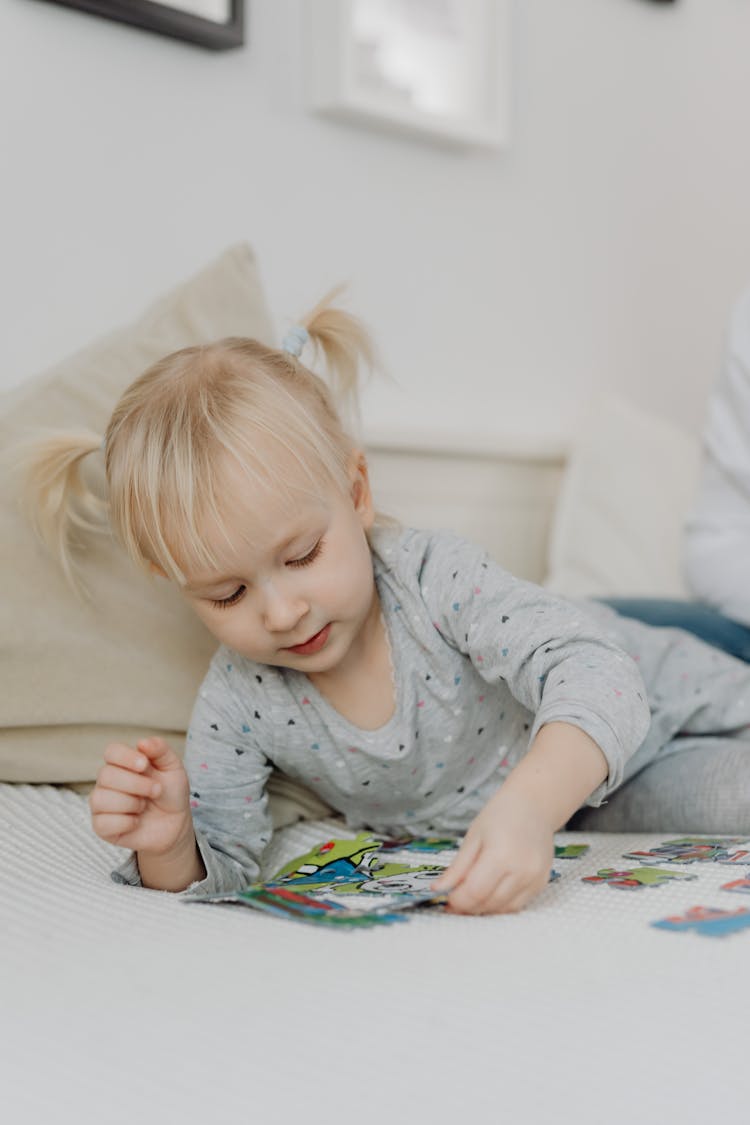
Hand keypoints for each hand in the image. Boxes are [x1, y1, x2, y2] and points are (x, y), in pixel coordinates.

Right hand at [89, 736, 192, 857]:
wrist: (175, 823)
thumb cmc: (170, 793)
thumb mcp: (172, 767)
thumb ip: (160, 750)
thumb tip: (142, 742)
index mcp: (122, 763)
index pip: (111, 752)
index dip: (126, 757)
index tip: (145, 765)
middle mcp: (107, 781)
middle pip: (106, 775)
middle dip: (137, 784)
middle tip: (156, 790)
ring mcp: (101, 804)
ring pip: (101, 799)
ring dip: (131, 804)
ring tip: (144, 806)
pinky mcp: (101, 827)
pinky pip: (103, 823)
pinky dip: (126, 822)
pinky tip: (136, 821)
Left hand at [432, 788, 554, 914]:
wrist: (534, 805)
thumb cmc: (501, 815)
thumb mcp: (473, 837)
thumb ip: (458, 868)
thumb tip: (438, 889)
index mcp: (501, 855)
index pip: (475, 892)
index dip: (458, 901)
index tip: (447, 899)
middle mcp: (521, 870)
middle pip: (489, 903)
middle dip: (468, 907)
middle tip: (455, 901)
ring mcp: (535, 878)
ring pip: (504, 909)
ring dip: (484, 909)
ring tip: (471, 898)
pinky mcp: (542, 883)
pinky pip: (518, 905)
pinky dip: (501, 905)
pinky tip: (490, 894)